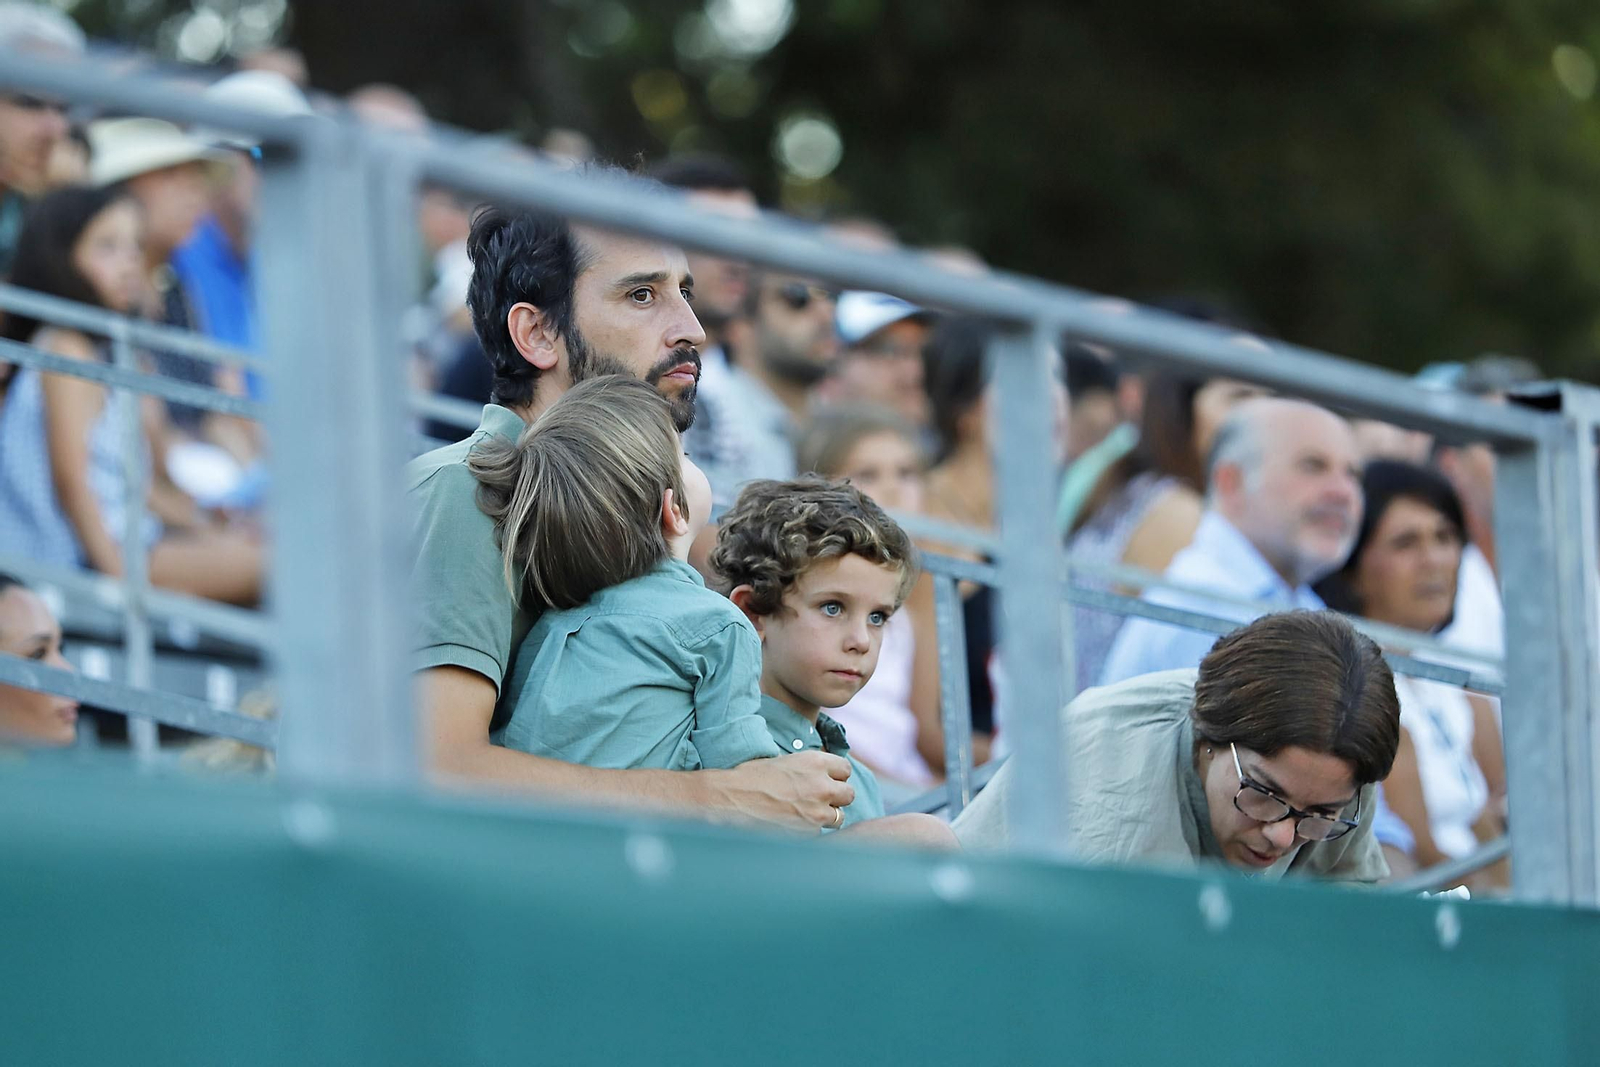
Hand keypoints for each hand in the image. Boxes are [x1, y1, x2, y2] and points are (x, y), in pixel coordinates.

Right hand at [703, 751, 854, 832]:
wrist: (729, 801)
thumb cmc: (750, 779)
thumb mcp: (784, 761)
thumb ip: (809, 769)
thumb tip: (823, 776)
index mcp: (815, 762)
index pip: (845, 769)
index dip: (835, 776)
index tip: (826, 781)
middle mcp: (822, 786)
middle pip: (848, 794)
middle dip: (836, 798)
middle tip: (818, 801)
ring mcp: (817, 812)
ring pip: (839, 817)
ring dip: (826, 817)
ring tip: (805, 815)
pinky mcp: (809, 834)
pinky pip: (819, 833)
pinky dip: (809, 832)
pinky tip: (791, 826)